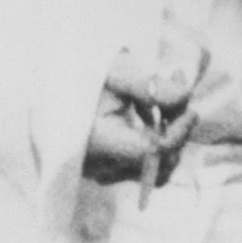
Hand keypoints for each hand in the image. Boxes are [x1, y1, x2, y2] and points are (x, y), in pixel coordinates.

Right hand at [82, 48, 199, 187]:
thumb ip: (151, 86)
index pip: (151, 152)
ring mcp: (101, 170)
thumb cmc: (83, 72)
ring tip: (166, 92)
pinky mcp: (105, 168)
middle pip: (157, 163)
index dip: (178, 133)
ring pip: (153, 167)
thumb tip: (186, 99)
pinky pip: (140, 164)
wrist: (51, 81)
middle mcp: (98, 165)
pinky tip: (150, 108)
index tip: (190, 107)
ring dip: (170, 133)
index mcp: (98, 141)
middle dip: (178, 129)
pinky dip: (155, 139)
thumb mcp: (117, 71)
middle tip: (177, 84)